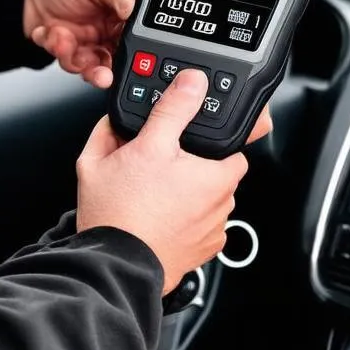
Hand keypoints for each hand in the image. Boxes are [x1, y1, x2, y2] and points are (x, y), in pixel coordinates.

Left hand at [24, 0, 156, 87]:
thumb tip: (133, 8)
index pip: (156, 20)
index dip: (150, 38)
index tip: (137, 48)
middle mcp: (124, 18)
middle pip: (134, 51)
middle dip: (116, 64)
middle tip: (105, 70)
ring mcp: (104, 36)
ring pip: (106, 65)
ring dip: (89, 65)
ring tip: (74, 52)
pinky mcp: (82, 49)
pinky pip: (78, 64)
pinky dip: (64, 54)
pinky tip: (56, 35)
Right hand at [75, 70, 271, 294]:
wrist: (115, 265)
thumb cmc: (119, 212)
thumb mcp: (134, 146)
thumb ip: (163, 109)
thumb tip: (184, 84)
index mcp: (211, 171)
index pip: (234, 137)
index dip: (211, 129)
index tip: (199, 130)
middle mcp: (221, 199)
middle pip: (215, 165)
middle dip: (190, 159)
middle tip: (158, 161)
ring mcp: (215, 226)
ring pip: (208, 194)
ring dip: (189, 188)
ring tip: (153, 190)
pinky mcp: (206, 247)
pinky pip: (202, 221)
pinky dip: (186, 215)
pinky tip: (159, 212)